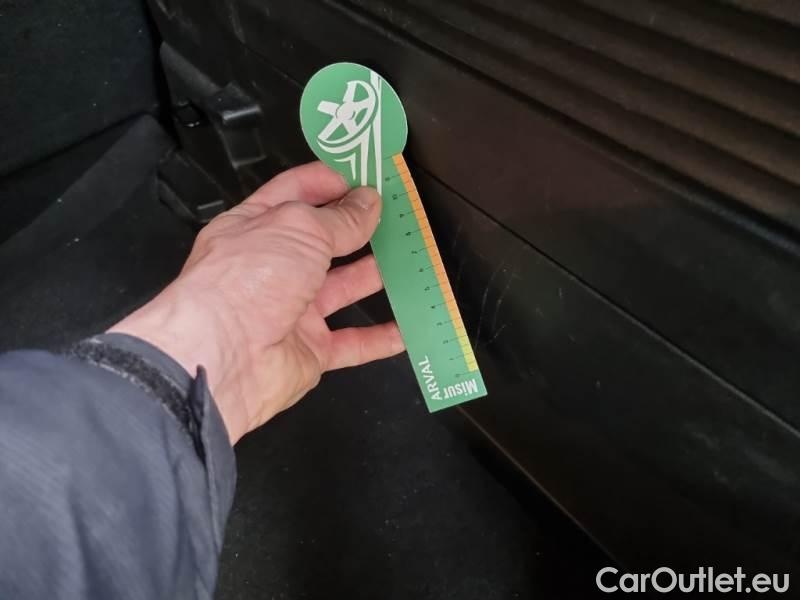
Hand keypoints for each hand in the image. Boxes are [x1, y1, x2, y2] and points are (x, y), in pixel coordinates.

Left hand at [110, 162, 403, 443]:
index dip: (331, 181)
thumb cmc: (241, 284)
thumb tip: (366, 203)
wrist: (224, 358)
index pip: (296, 193)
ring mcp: (291, 309)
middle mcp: (272, 267)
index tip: (367, 174)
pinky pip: (352, 343)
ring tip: (410, 259)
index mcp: (255, 227)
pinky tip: (406, 327)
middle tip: (398, 214)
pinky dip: (380, 338)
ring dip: (376, 275)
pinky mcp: (309, 350)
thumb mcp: (298, 229)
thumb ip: (339, 218)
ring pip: (343, 288)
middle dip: (360, 226)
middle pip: (324, 241)